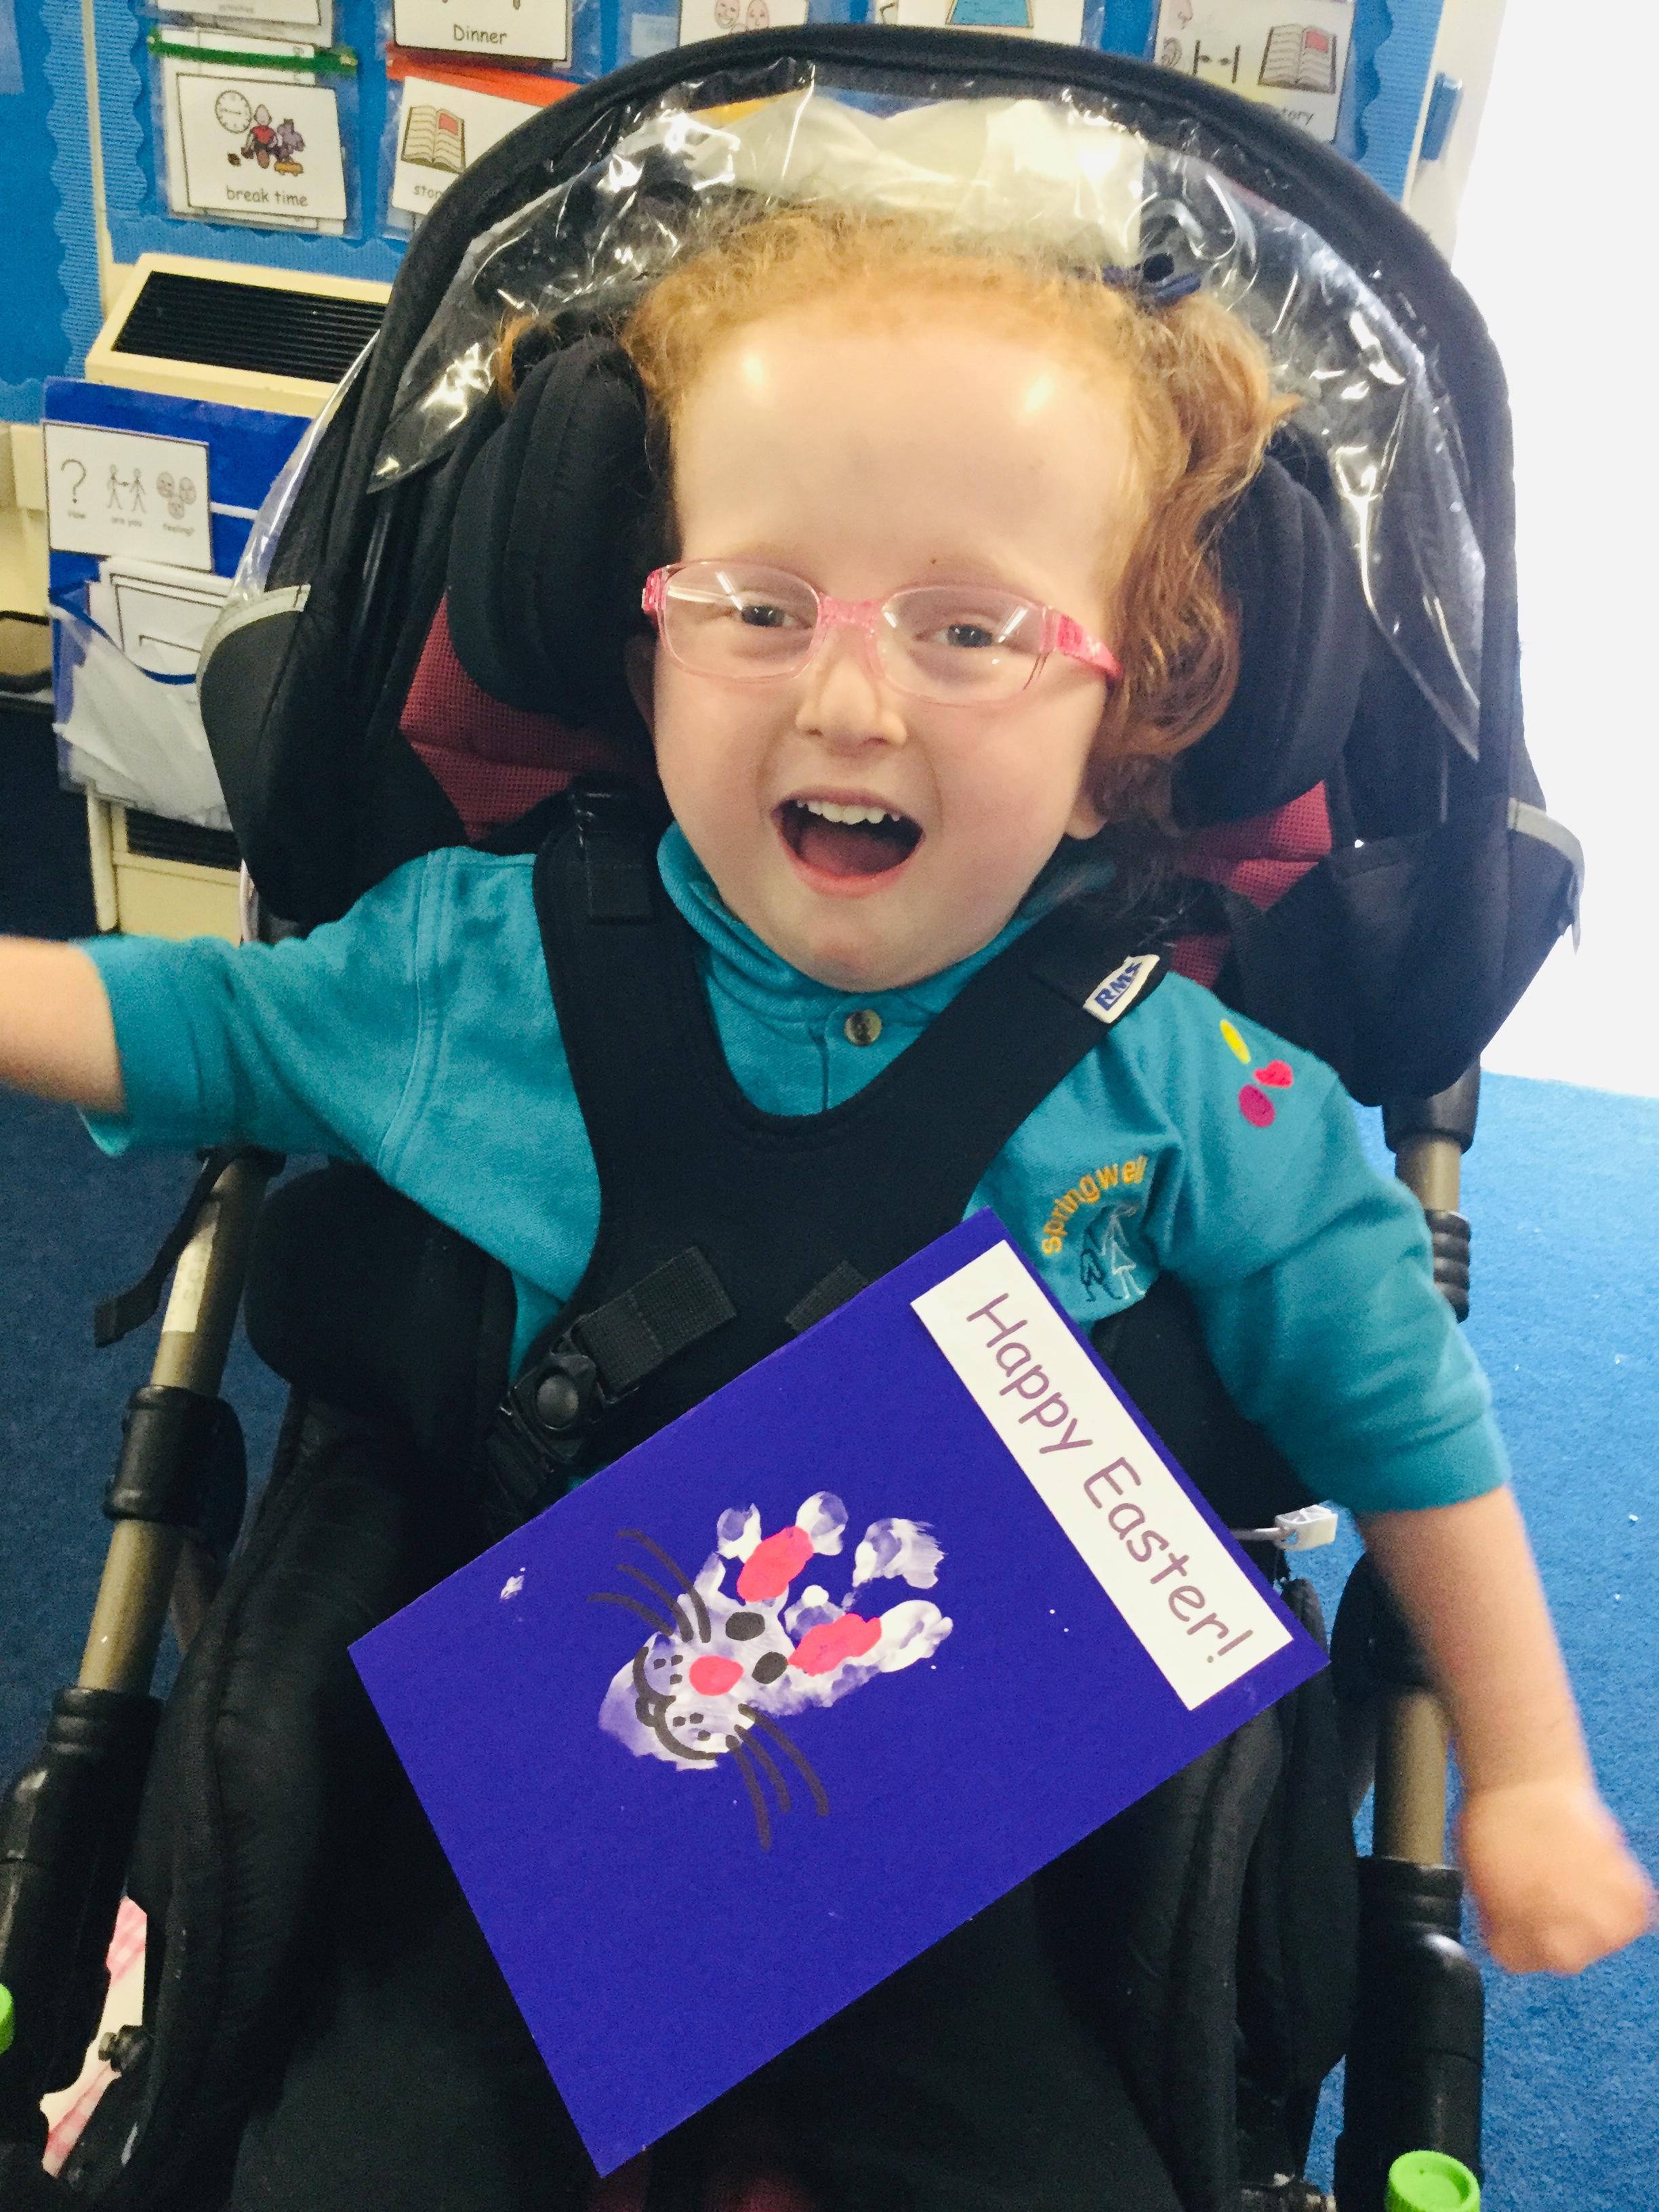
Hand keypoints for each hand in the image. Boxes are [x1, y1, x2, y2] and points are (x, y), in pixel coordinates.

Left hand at [1457, 1779, 1655, 1972]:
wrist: (1525, 1781)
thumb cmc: (1494, 1823)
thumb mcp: (1477, 1880)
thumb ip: (1496, 1916)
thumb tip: (1501, 1929)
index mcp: (1520, 1941)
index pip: (1517, 1961)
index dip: (1509, 1936)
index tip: (1509, 1918)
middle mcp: (1566, 1941)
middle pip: (1564, 1957)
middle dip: (1550, 1930)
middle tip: (1544, 1897)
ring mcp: (1602, 1920)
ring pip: (1603, 1939)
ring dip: (1589, 1915)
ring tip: (1573, 1884)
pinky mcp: (1631, 1893)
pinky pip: (1634, 1912)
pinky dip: (1620, 1897)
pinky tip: (1598, 1877)